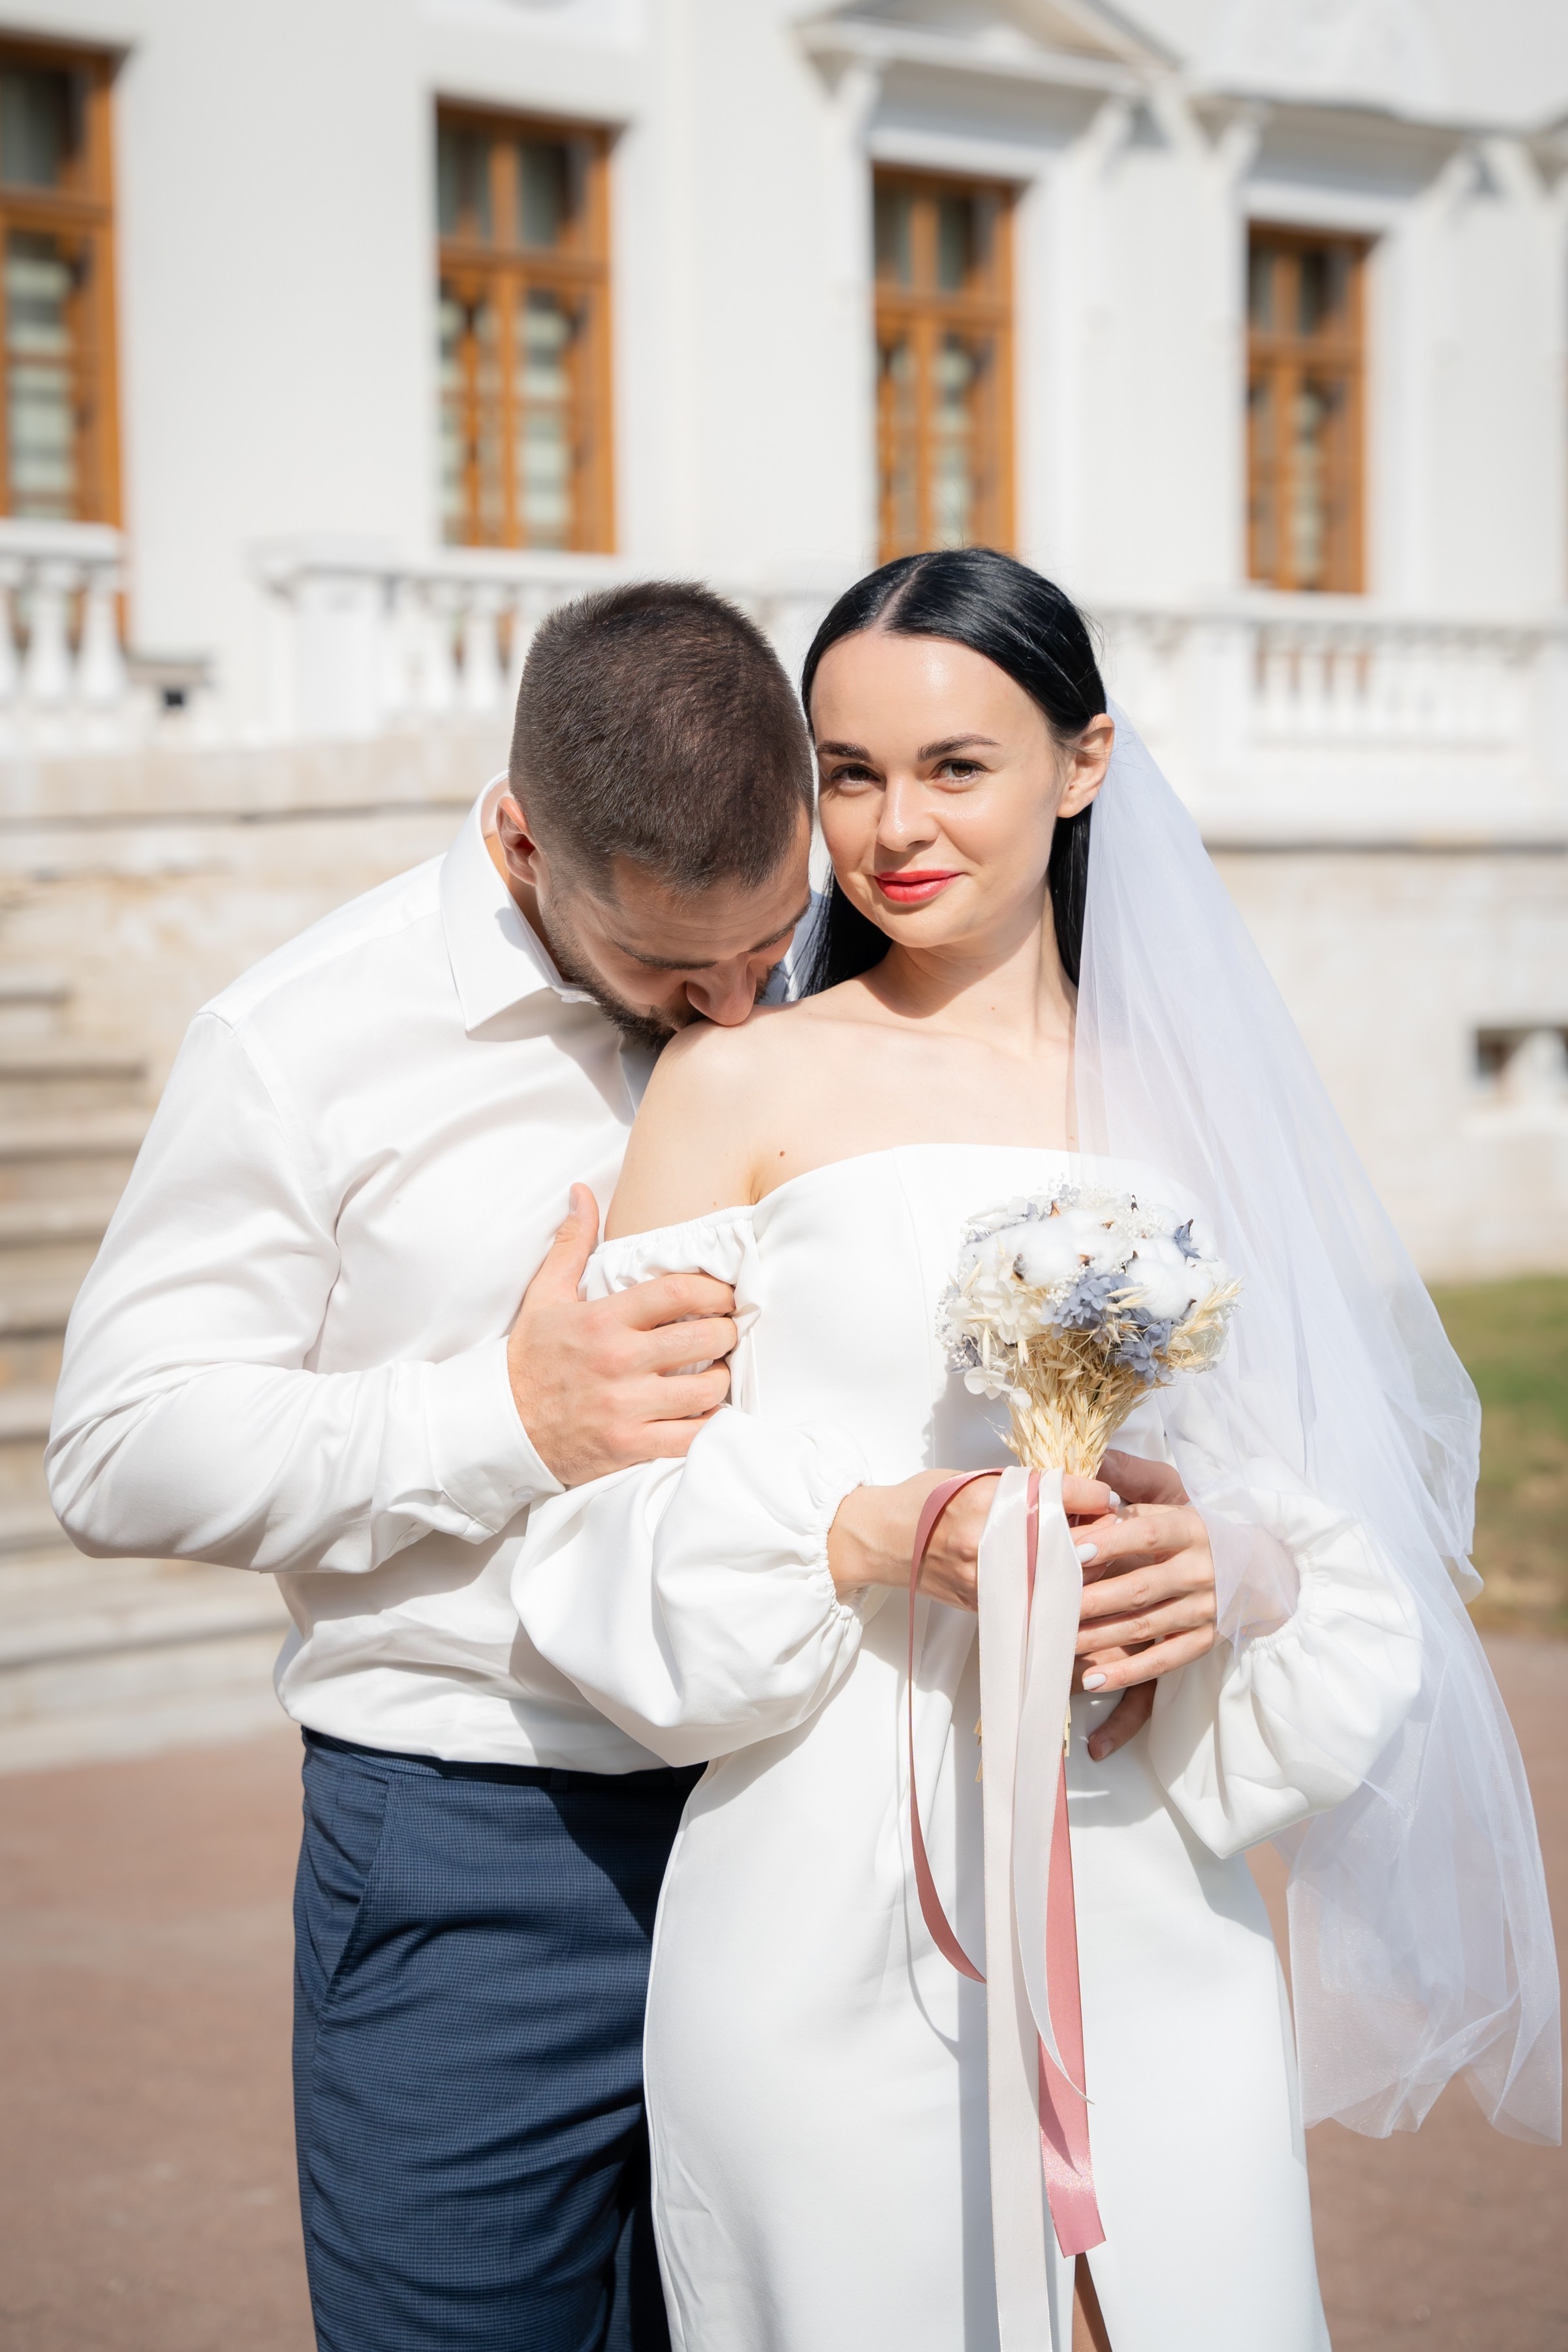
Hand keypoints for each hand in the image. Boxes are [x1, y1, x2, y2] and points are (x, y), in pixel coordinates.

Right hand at [508, 1185, 738, 1484]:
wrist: (500, 1427)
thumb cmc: (531, 1358)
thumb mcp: (545, 1295)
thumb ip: (572, 1243)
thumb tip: (582, 1191)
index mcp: (602, 1320)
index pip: (678, 1291)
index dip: (714, 1288)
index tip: (723, 1294)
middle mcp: (617, 1361)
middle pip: (704, 1337)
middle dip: (726, 1333)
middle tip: (724, 1332)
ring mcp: (626, 1408)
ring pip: (707, 1389)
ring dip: (720, 1380)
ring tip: (713, 1373)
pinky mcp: (630, 1447)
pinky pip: (692, 1436)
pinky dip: (706, 1425)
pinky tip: (699, 1413)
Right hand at [826, 1468, 1119, 1610]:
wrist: (880, 1539)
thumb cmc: (924, 1501)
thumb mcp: (972, 1477)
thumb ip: (1020, 1487)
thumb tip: (1073, 1494)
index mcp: (989, 1496)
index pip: (1061, 1493)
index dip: (1096, 1495)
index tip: (1111, 1498)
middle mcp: (991, 1537)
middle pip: (1070, 1539)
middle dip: (1101, 1534)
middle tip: (1115, 1529)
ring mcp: (989, 1575)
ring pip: (1059, 1576)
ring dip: (1086, 1567)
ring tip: (1097, 1555)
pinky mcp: (986, 1602)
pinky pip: (1036, 1599)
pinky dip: (1058, 1591)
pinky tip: (1069, 1582)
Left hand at [1070, 1480, 1214, 1753]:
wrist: (1264, 1570)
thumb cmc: (1198, 1534)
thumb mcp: (1174, 1507)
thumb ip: (1129, 1505)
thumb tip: (1081, 1503)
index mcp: (1192, 1530)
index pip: (1149, 1534)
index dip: (1112, 1543)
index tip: (1072, 1552)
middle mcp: (1202, 1570)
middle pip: (1140, 1588)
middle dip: (1092, 1600)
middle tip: (1048, 1605)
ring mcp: (1207, 1609)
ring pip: (1145, 1627)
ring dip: (1098, 1637)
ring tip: (1057, 1641)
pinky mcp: (1207, 1640)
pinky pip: (1164, 1661)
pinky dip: (1128, 1673)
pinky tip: (1092, 1680)